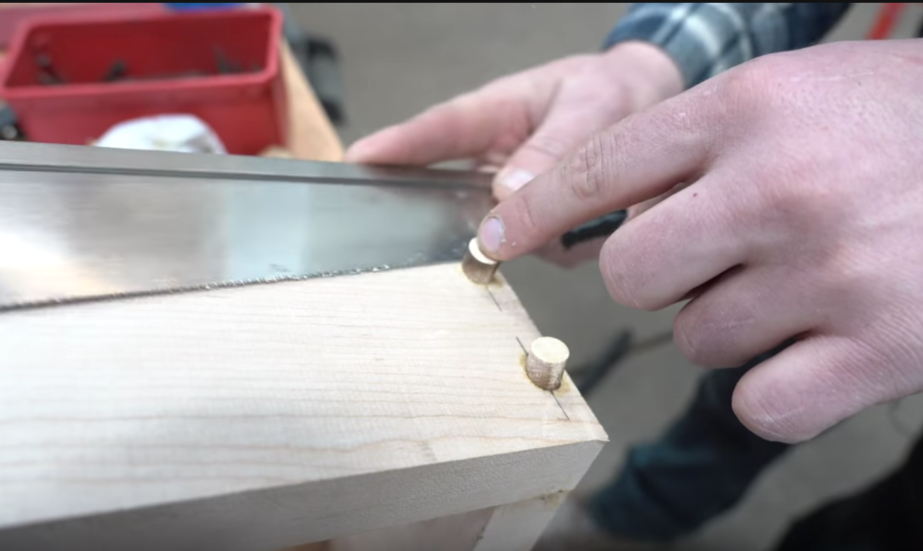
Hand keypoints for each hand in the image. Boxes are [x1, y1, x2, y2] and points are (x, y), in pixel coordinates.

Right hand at [345, 42, 682, 265]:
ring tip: (583, 209)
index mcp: (496, 114)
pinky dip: (572, 243)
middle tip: (419, 226)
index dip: (397, 147)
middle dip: (436, 213)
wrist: (653, 114)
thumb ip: (557, 146)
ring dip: (532, 233)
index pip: (440, 132)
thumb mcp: (594, 104)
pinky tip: (601, 222)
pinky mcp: (546, 235)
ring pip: (500, 232)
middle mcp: (495, 161)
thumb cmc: (614, 94)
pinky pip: (547, 250)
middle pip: (447, 193)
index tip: (357, 161)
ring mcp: (515, 201)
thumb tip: (507, 192)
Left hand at [477, 40, 922, 442]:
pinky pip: (760, 406)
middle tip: (715, 260)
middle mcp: (778, 187)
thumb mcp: (798, 96)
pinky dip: (778, 393)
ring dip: (732, 326)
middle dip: (659, 276)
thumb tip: (593, 209)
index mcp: (749, 108)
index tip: (498, 237)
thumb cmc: (904, 128)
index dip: (535, 210)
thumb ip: (697, 146)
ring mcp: (829, 272)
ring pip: (697, 340)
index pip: (600, 169)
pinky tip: (823, 351)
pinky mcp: (880, 348)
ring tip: (804, 286)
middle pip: (631, 272)